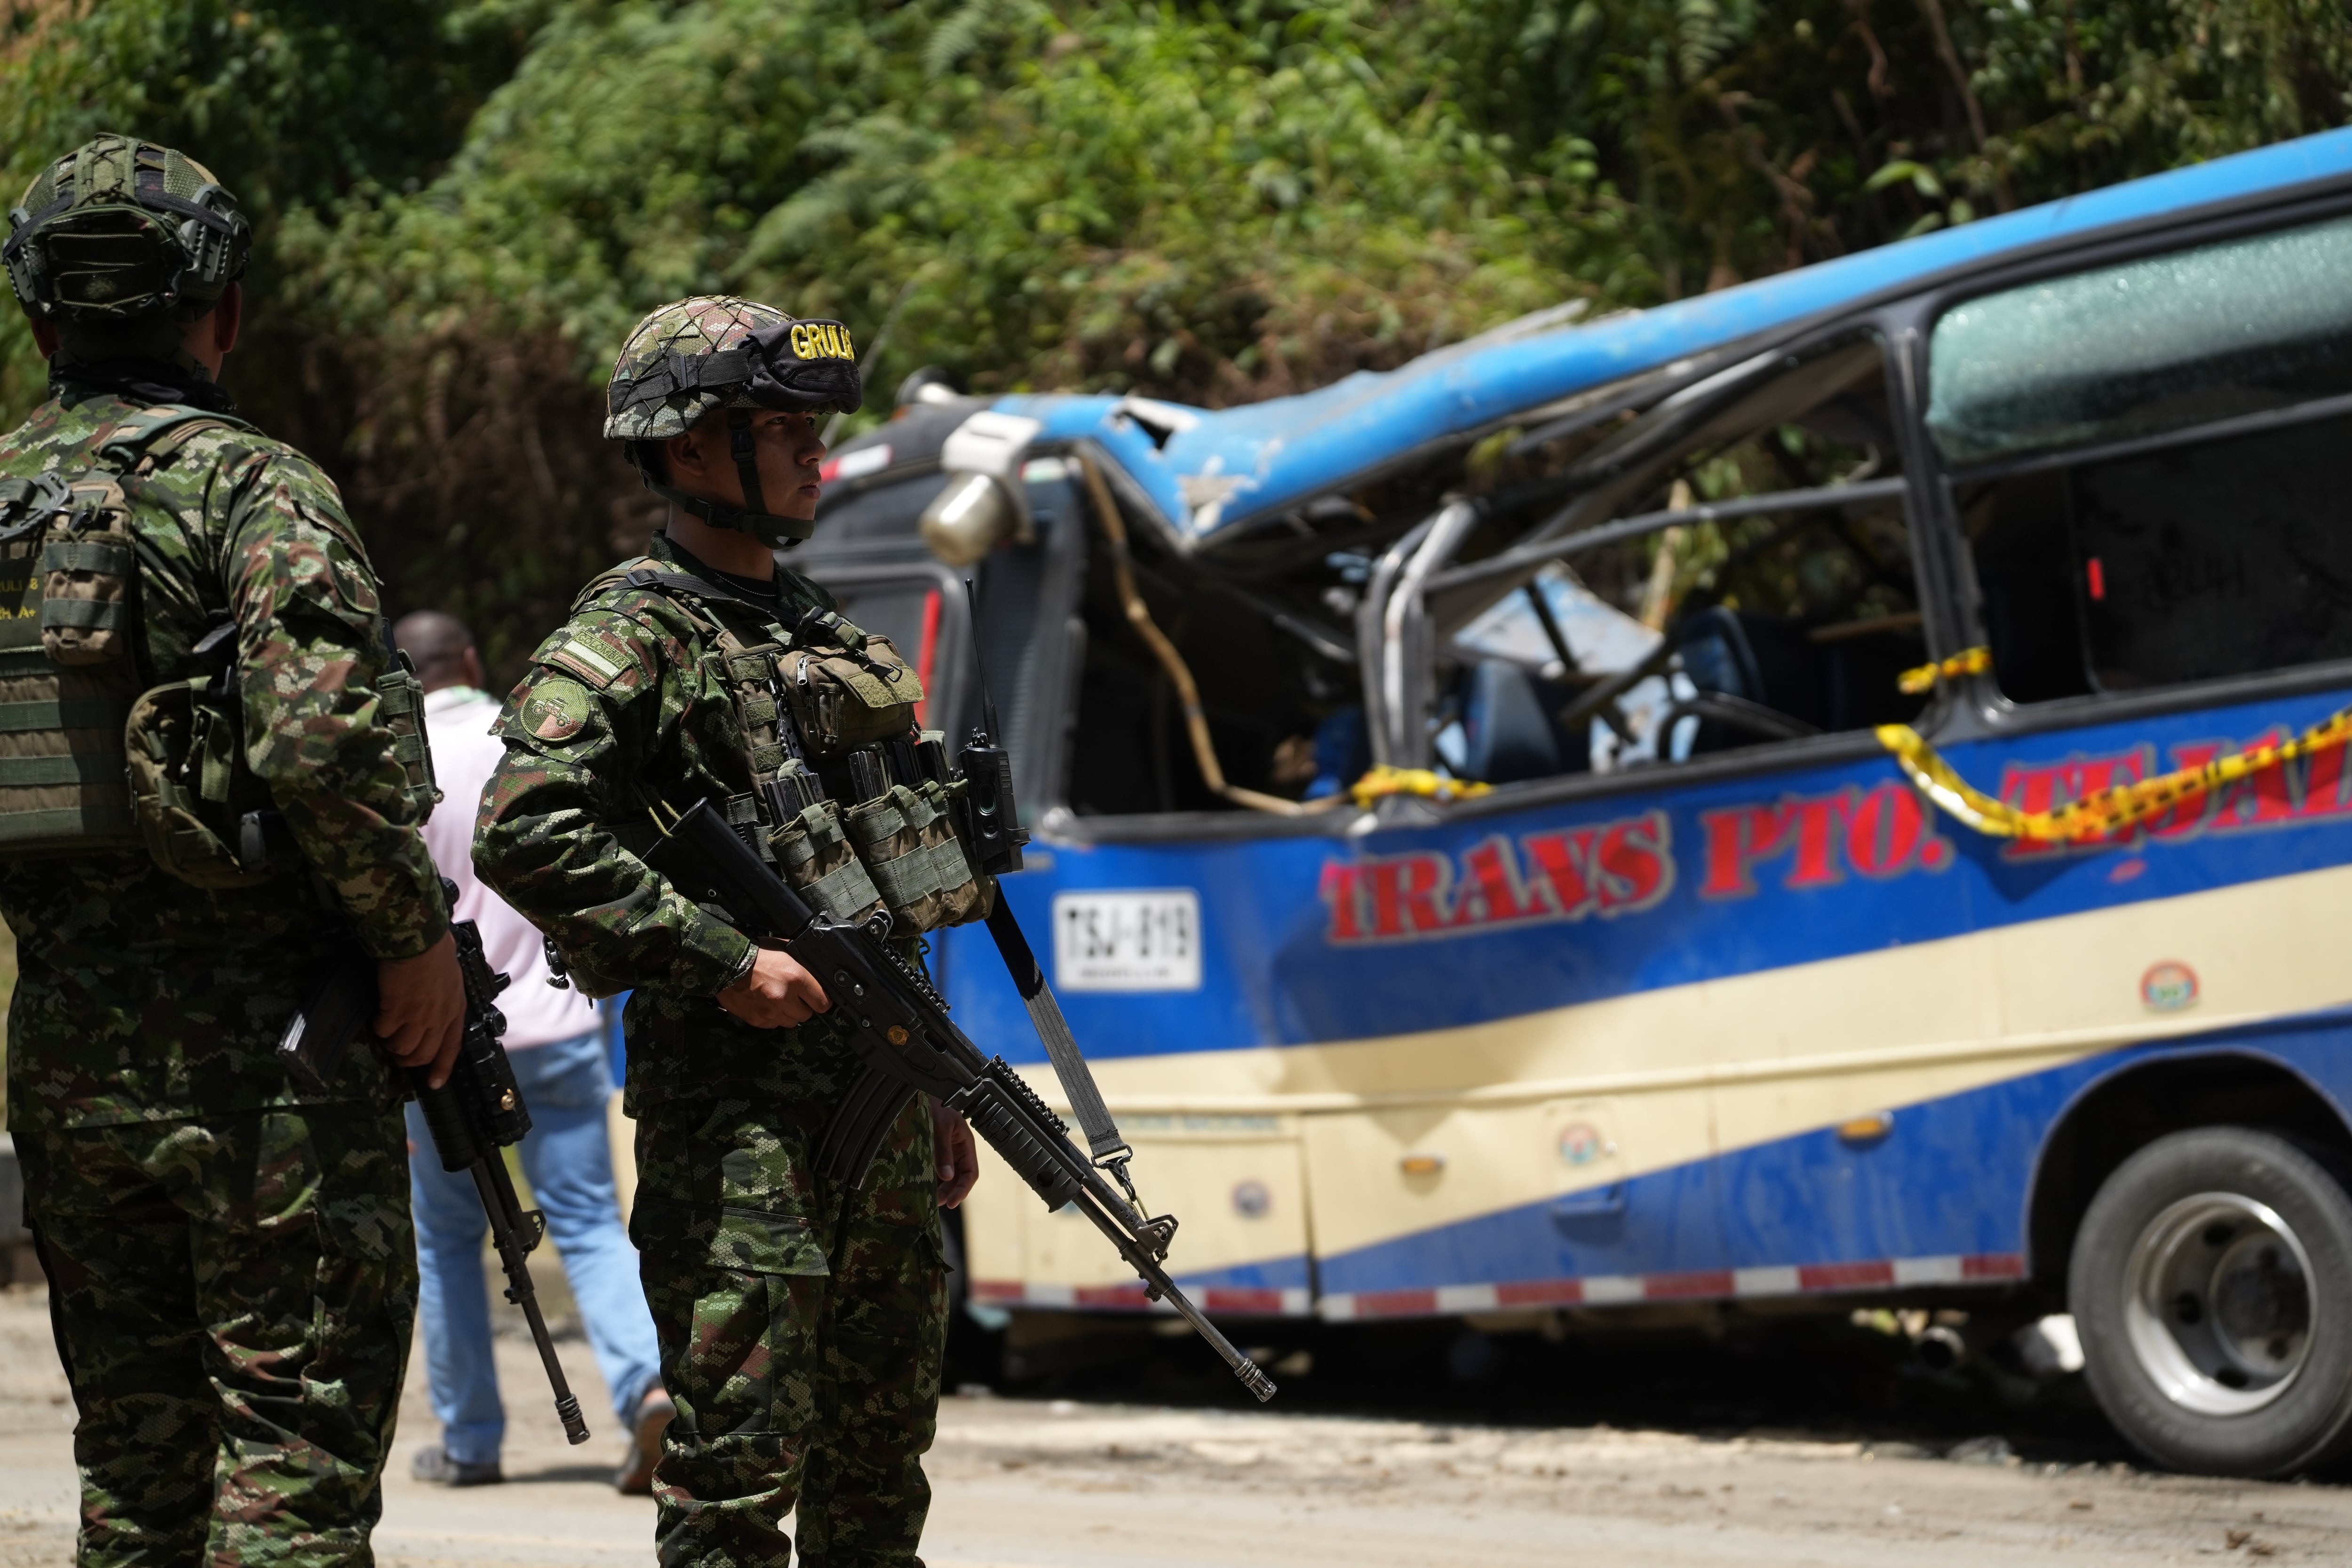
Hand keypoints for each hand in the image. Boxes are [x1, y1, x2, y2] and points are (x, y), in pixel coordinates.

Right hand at [377, 932, 464, 1087]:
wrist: (418, 941)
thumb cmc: (434, 952)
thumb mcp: (451, 979)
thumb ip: (444, 999)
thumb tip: (434, 1010)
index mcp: (455, 1010)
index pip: (452, 1047)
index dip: (442, 1068)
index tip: (434, 1084)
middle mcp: (439, 1019)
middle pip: (423, 1054)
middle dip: (407, 1059)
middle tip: (396, 1054)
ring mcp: (418, 1018)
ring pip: (401, 1048)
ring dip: (390, 1044)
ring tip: (386, 1032)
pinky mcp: (396, 1012)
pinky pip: (383, 1031)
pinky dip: (378, 1027)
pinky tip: (377, 1015)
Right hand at [717, 945, 830, 1028]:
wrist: (726, 963)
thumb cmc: (756, 953)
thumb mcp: (785, 949)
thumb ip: (802, 963)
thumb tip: (818, 972)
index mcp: (796, 977)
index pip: (822, 1002)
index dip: (822, 1000)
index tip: (818, 998)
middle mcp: (784, 997)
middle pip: (807, 1015)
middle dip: (804, 1006)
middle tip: (796, 997)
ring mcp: (770, 1011)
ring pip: (791, 1022)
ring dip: (788, 1014)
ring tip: (780, 1001)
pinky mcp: (757, 1019)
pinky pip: (773, 1025)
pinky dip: (773, 1017)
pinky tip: (767, 1004)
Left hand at [930, 1096, 978, 1207]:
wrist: (922, 1093)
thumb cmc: (936, 1105)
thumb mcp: (941, 1127)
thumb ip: (944, 1152)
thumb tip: (946, 1177)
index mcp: (966, 1144)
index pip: (971, 1173)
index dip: (963, 1190)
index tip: (951, 1202)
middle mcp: (958, 1150)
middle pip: (960, 1178)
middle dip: (951, 1192)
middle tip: (937, 1203)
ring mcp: (947, 1152)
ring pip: (948, 1176)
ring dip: (942, 1189)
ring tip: (931, 1199)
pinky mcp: (935, 1152)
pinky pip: (937, 1170)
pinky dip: (933, 1180)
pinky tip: (926, 1187)